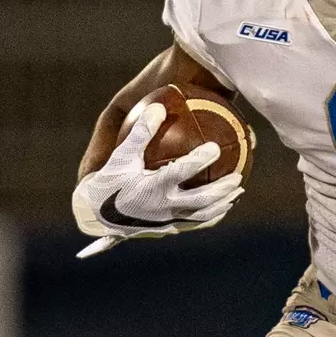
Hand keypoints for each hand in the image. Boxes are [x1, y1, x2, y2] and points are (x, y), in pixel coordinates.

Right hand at [72, 103, 243, 257]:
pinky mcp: (168, 229)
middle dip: (221, 189)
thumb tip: (158, 106)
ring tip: (237, 192)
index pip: (179, 173)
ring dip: (222, 204)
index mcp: (150, 187)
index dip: (198, 160)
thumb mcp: (122, 154)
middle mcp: (162, 208)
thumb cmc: (109, 180)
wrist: (97, 215)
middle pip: (200, 201)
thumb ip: (140, 132)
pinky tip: (222, 206)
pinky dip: (211, 214)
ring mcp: (167, 222)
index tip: (214, 147)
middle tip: (238, 176)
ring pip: (202, 215)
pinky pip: (195, 223)